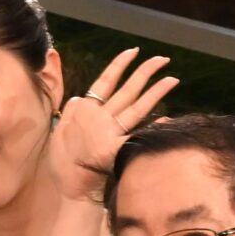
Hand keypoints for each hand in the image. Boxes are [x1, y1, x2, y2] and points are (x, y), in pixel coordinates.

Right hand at [49, 47, 177, 202]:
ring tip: (172, 79)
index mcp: (86, 109)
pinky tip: (169, 119)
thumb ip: (74, 111)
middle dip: (145, 72)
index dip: (119, 65)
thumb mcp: (61, 128)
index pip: (106, 80)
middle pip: (127, 90)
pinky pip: (139, 135)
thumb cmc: (63, 159)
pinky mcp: (117, 149)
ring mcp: (110, 133)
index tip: (133, 51)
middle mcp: (101, 117)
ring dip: (155, 92)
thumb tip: (82, 98)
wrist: (68, 184)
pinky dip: (154, 127)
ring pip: (136, 107)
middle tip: (162, 60)